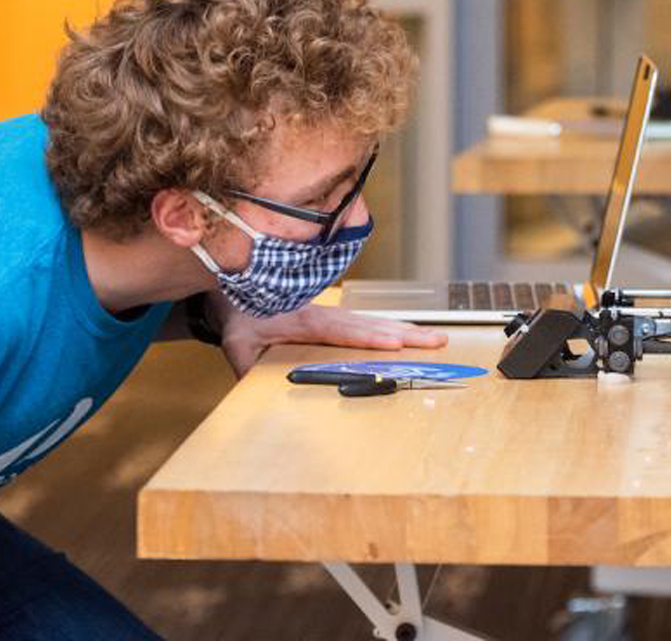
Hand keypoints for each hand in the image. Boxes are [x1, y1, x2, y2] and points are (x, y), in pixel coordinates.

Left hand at [216, 299, 447, 376]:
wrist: (234, 285)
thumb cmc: (237, 315)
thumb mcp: (236, 342)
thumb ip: (245, 365)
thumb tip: (251, 386)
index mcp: (306, 321)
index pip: (344, 331)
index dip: (371, 338)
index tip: (395, 344)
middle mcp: (325, 314)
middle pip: (372, 325)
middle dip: (406, 334)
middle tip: (437, 341)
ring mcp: (331, 313)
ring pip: (374, 321)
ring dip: (405, 330)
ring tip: (434, 337)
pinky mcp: (332, 316)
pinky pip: (366, 322)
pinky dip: (390, 327)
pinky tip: (407, 334)